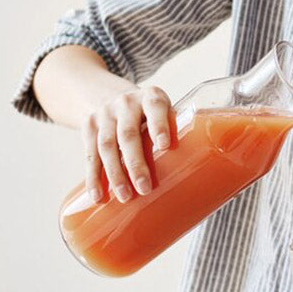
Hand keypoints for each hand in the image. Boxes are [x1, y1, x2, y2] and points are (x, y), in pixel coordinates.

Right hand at [81, 84, 174, 203]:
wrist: (108, 94)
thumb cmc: (150, 115)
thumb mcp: (165, 113)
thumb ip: (179, 133)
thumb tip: (203, 171)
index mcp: (152, 98)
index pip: (155, 108)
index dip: (159, 126)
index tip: (165, 145)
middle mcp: (126, 103)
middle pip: (128, 135)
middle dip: (135, 163)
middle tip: (145, 188)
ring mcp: (105, 114)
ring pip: (106, 146)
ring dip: (115, 174)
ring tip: (125, 197)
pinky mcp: (89, 127)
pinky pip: (90, 154)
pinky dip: (93, 177)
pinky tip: (98, 196)